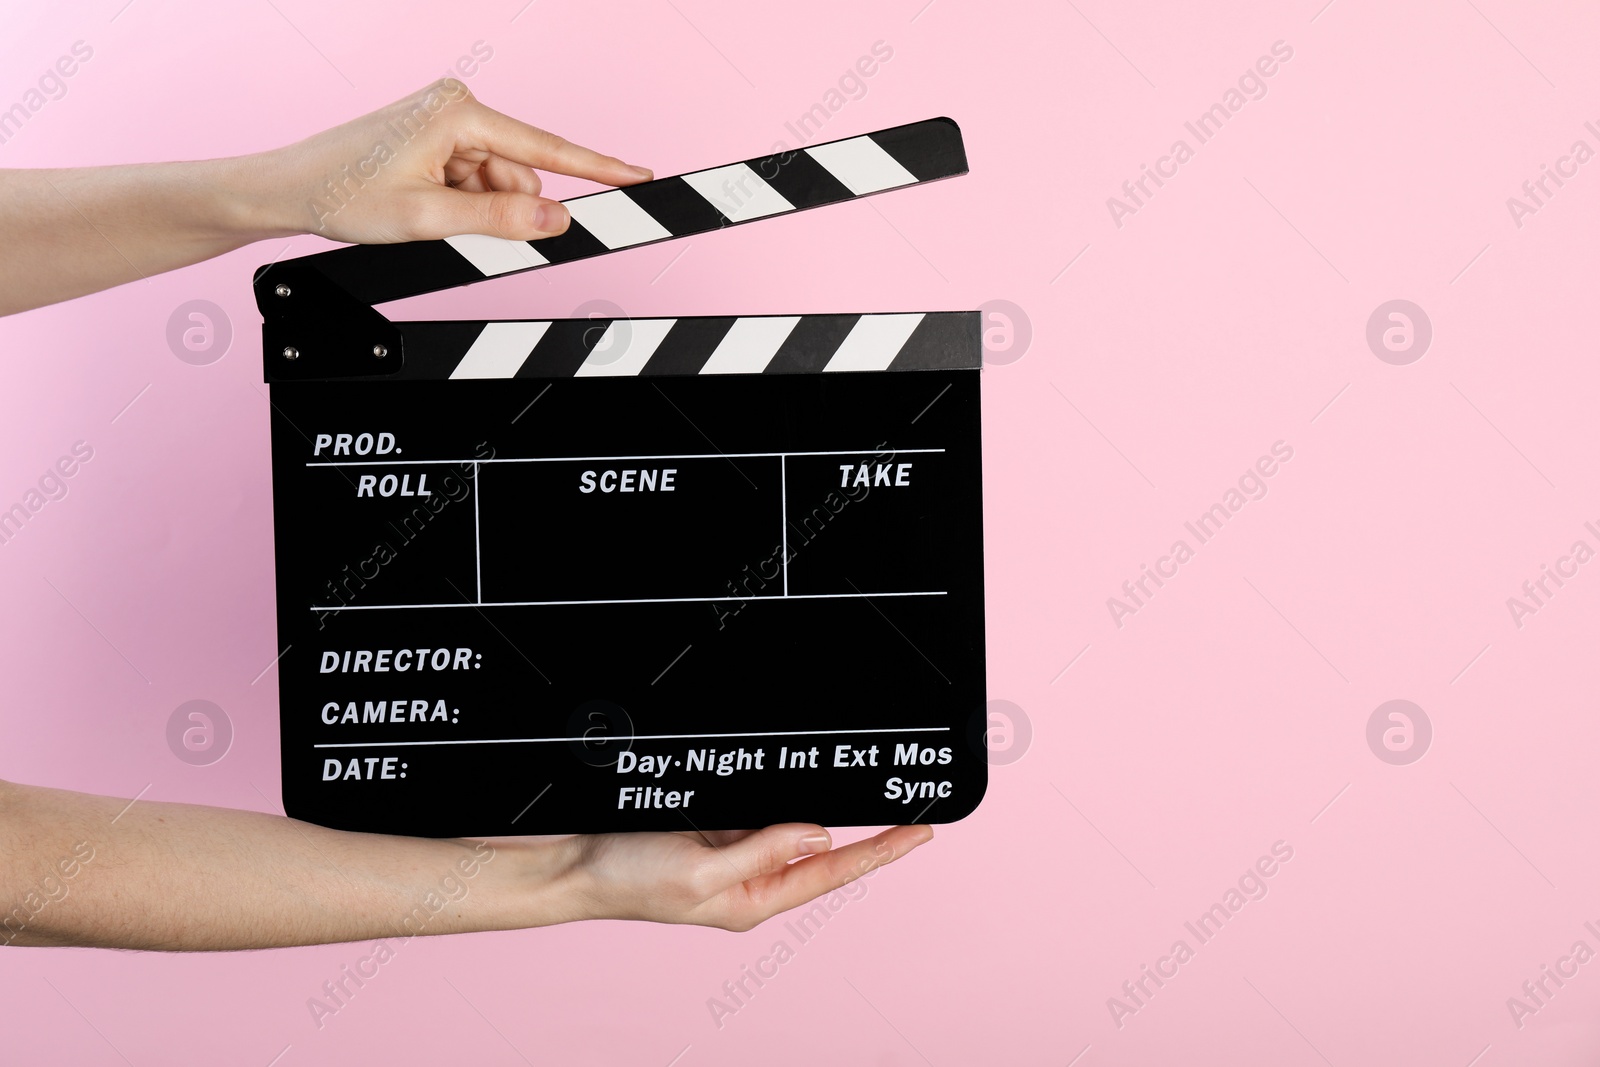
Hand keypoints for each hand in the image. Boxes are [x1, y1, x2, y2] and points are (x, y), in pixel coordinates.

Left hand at [255, 78, 653, 244]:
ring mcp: (447, 123)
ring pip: (499, 185)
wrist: (288, 190)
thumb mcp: (428, 219)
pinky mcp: (437, 140)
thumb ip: (499, 222)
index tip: (642, 178)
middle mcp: (458, 107)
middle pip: (520, 176)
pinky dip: (462, 205)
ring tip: (424, 216)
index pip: (548, 150)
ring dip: (477, 212)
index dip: (599, 170)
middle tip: (450, 227)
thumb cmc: (342, 194)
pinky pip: (476, 183)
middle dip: (502, 211)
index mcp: (461, 112)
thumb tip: (557, 222)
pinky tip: (423, 209)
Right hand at [559, 823, 934, 930]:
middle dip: (868, 835)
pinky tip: (802, 781)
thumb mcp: (701, 870)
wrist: (575, 864)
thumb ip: (761, 849)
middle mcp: (749, 879)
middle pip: (822, 853)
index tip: (920, 834)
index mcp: (752, 900)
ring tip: (874, 796)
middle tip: (915, 813)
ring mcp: (732, 853)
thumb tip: (817, 833)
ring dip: (825, 810)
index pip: (831, 872)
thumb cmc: (629, 878)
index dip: (880, 852)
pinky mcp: (713, 828)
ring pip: (793, 827)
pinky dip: (785, 796)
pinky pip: (761, 810)